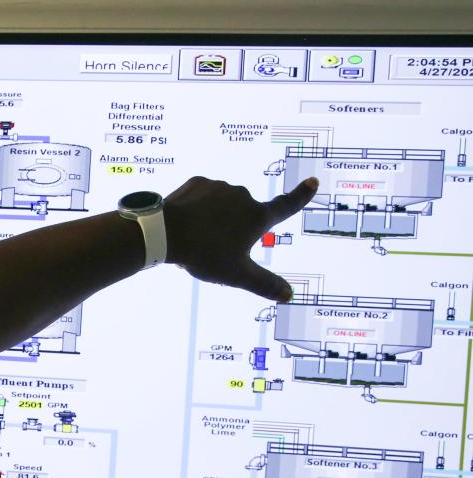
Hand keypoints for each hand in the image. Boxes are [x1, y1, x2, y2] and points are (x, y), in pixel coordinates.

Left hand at [162, 176, 317, 301]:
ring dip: (214, 217)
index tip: (313, 181)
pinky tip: (186, 220)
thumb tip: (289, 295)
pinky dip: (198, 207)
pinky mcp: (198, 182)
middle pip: (244, 214)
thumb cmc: (204, 254)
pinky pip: (202, 197)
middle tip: (214, 246)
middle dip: (233, 228)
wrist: (164, 232)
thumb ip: (264, 284)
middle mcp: (244, 196)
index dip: (301, 195)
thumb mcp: (236, 275)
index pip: (286, 206)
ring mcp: (220, 187)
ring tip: (197, 236)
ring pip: (221, 205)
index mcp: (257, 217)